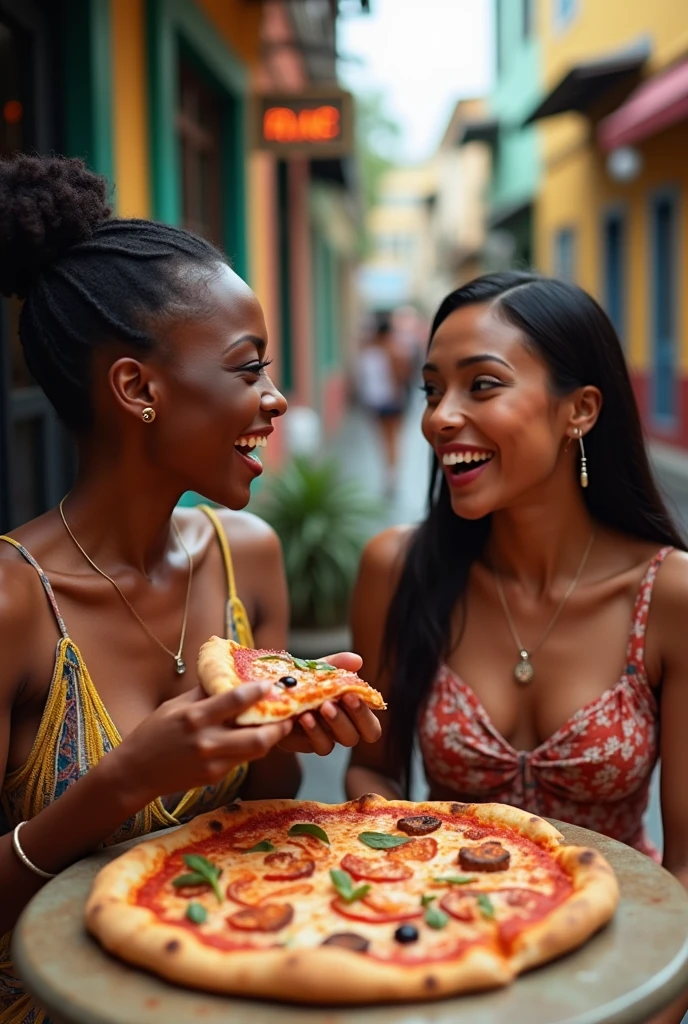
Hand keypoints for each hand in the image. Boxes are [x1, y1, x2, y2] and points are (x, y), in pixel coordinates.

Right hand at [110, 683, 292, 807]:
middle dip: (279, 725)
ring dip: (272, 738)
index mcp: (195, 716)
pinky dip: (253, 747)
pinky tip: (257, 737)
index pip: (235, 700)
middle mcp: (206, 741)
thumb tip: (229, 673)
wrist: (137, 772)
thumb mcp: (176, 705)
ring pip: (256, 751)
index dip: (259, 691)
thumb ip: (204, 692)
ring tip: (280, 725)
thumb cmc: (155, 732)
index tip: (271, 684)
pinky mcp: (215, 776)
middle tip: (289, 713)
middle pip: (257, 736)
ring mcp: (213, 762)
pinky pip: (243, 760)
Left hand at [278, 651, 382, 755]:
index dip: (365, 715)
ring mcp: (324, 738)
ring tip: (319, 707)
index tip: (351, 695)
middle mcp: (341, 729)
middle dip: (347, 719)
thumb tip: (358, 661)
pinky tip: (304, 716)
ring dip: (331, 724)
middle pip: (356, 737)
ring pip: (336, 743)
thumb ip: (339, 664)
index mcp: (351, 713)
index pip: (371, 727)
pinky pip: (316, 745)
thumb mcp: (320, 669)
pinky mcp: (305, 744)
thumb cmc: (305, 681)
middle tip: (333, 702)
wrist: (274, 691)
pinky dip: (312, 731)